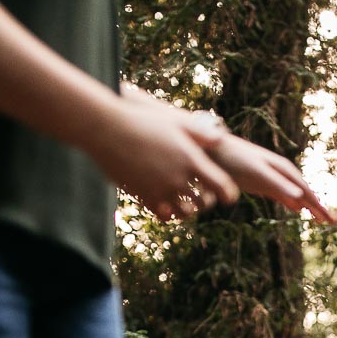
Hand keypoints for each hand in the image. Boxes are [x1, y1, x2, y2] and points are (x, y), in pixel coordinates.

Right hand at [85, 99, 238, 219]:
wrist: (108, 130)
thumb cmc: (142, 121)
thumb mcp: (175, 123)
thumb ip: (200, 133)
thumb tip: (221, 139)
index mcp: (191, 159)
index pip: (221, 186)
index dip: (228, 194)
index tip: (228, 197)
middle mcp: (178, 178)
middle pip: (204, 203)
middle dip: (207, 202)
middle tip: (204, 197)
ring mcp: (160, 190)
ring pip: (185, 213)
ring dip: (188, 209)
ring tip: (186, 203)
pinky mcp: (144, 197)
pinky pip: (164, 216)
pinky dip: (169, 213)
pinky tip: (166, 204)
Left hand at [207, 134, 336, 223]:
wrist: (210, 148)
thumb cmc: (234, 159)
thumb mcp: (258, 174)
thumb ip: (279, 186)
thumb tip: (301, 200)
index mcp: (283, 170)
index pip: (307, 192)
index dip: (320, 207)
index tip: (332, 221)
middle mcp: (280, 172)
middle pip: (305, 193)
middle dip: (319, 207)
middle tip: (334, 222)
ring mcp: (270, 177)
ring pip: (295, 194)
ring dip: (308, 206)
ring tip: (319, 219)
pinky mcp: (259, 182)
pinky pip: (282, 195)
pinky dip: (292, 203)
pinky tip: (295, 209)